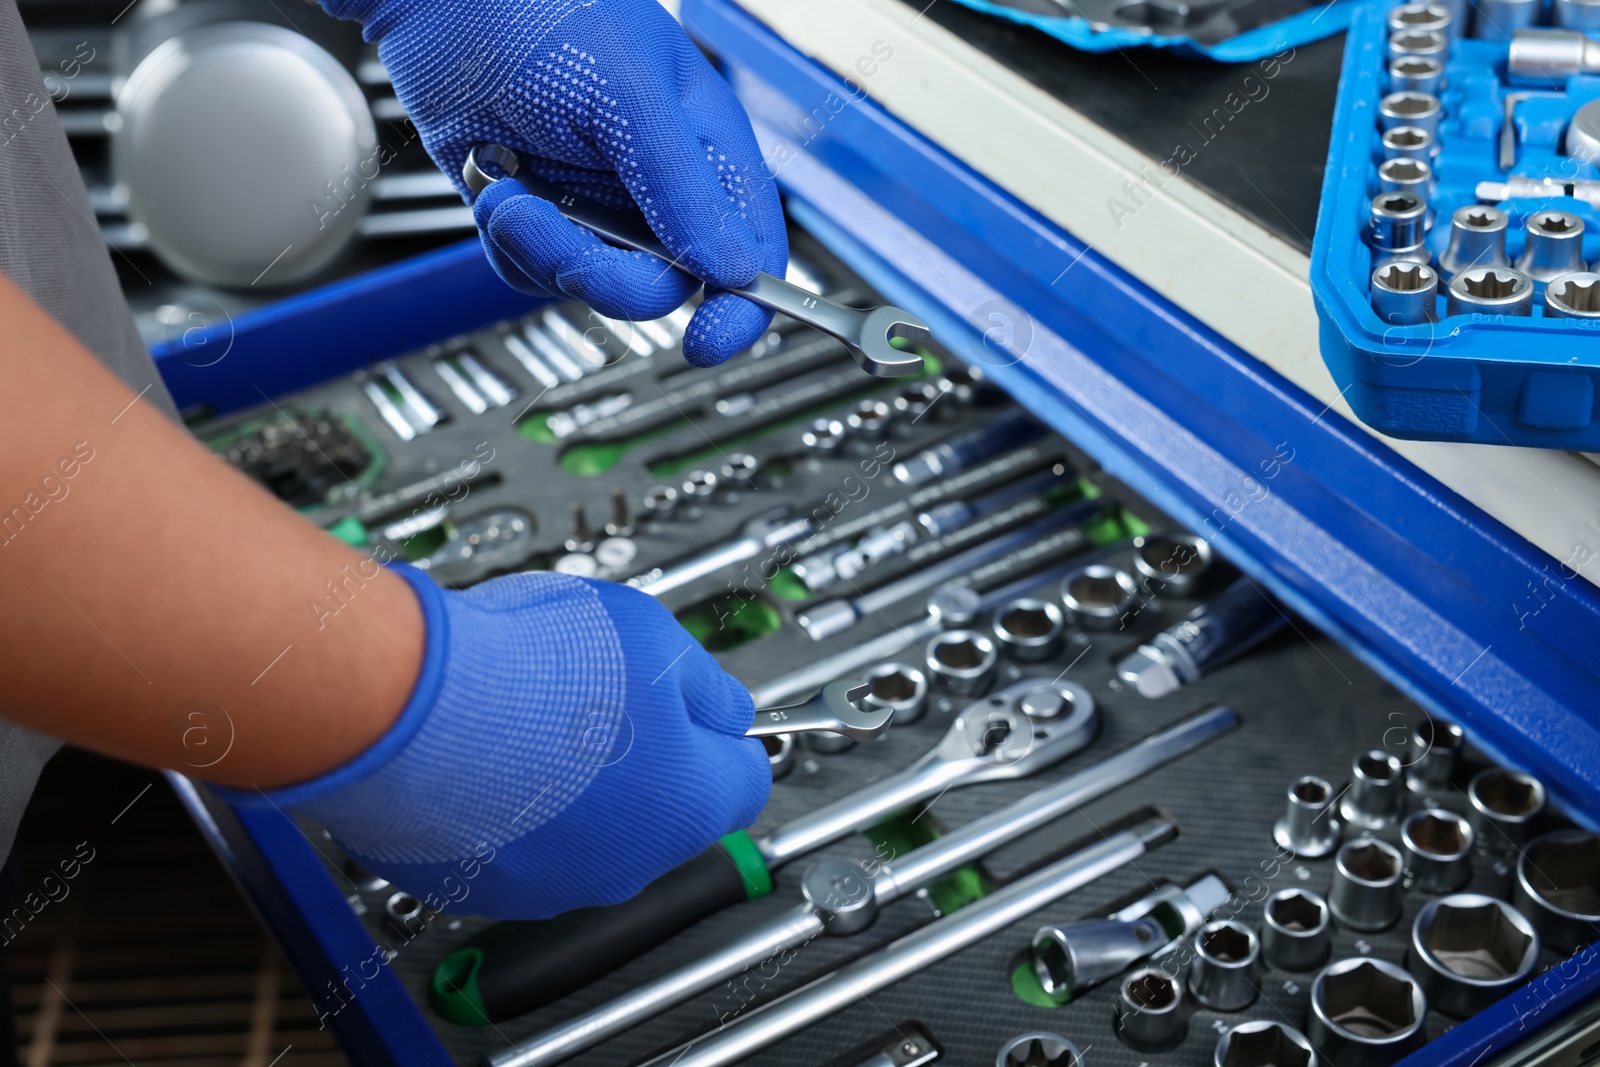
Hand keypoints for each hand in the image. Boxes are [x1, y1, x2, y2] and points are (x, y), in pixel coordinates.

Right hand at [228, 566, 770, 919]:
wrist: (409, 708)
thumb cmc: (528, 672)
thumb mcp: (654, 636)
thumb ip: (705, 682)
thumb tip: (725, 706)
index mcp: (689, 804)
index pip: (743, 781)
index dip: (718, 733)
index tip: (696, 708)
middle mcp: (627, 865)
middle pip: (659, 810)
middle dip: (639, 757)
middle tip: (597, 697)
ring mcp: (550, 884)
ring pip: (582, 832)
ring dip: (567, 785)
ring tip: (526, 718)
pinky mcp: (479, 887)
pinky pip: (510, 844)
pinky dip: (503, 807)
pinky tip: (480, 753)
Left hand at [329, 0, 788, 366]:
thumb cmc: (548, 9)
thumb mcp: (632, 98)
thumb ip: (683, 189)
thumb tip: (732, 270)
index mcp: (706, 153)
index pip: (750, 252)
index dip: (742, 307)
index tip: (709, 341)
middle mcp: (656, 188)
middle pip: (666, 286)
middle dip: (609, 280)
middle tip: (565, 253)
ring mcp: (594, 205)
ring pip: (592, 286)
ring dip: (542, 252)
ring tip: (509, 193)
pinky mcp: (537, 215)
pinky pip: (535, 273)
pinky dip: (509, 246)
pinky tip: (493, 187)